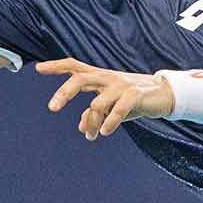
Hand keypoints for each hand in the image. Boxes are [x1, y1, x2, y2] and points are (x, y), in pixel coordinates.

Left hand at [37, 58, 173, 139]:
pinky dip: (109, 122)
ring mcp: (121, 85)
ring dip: (92, 123)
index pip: (74, 66)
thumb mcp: (112, 107)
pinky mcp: (135, 94)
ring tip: (93, 136)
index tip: (38, 69)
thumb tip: (82, 128)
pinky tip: (105, 132)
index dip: (56, 66)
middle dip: (64, 92)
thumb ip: (95, 114)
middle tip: (52, 108)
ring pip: (96, 103)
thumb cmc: (134, 99)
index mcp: (100, 77)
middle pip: (80, 79)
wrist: (164, 95)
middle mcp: (108, 77)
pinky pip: (117, 110)